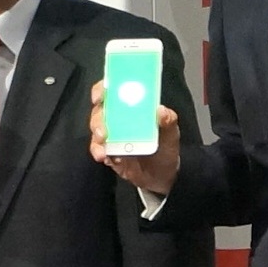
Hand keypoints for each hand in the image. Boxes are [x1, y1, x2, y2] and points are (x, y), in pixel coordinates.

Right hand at [88, 79, 182, 195]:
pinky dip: (100, 152)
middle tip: (103, 131)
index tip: (99, 96)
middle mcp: (118, 118)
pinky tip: (108, 158)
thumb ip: (169, 122)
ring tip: (104, 147)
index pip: (113, 92)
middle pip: (99, 111)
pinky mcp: (108, 151)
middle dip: (98, 119)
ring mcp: (111, 135)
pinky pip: (98, 149)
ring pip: (96, 130)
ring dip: (97, 137)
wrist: (162, 176)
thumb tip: (162, 110)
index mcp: (132, 107)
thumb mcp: (171, 134)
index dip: (103, 89)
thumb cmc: (166, 147)